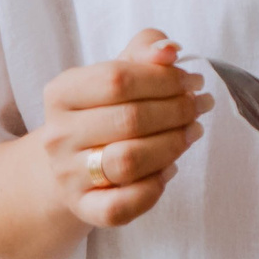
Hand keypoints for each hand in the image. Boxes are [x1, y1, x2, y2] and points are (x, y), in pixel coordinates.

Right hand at [33, 27, 212, 227]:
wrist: (72, 163)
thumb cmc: (104, 110)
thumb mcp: (118, 72)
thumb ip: (145, 50)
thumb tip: (169, 50)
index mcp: (61, 93)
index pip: (117, 78)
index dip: (164, 78)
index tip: (193, 81)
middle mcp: (58, 135)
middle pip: (129, 119)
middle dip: (177, 110)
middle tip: (200, 105)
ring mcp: (68, 175)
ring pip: (128, 161)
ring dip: (172, 145)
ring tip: (192, 131)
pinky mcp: (84, 208)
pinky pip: (123, 205)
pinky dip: (154, 187)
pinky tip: (169, 168)